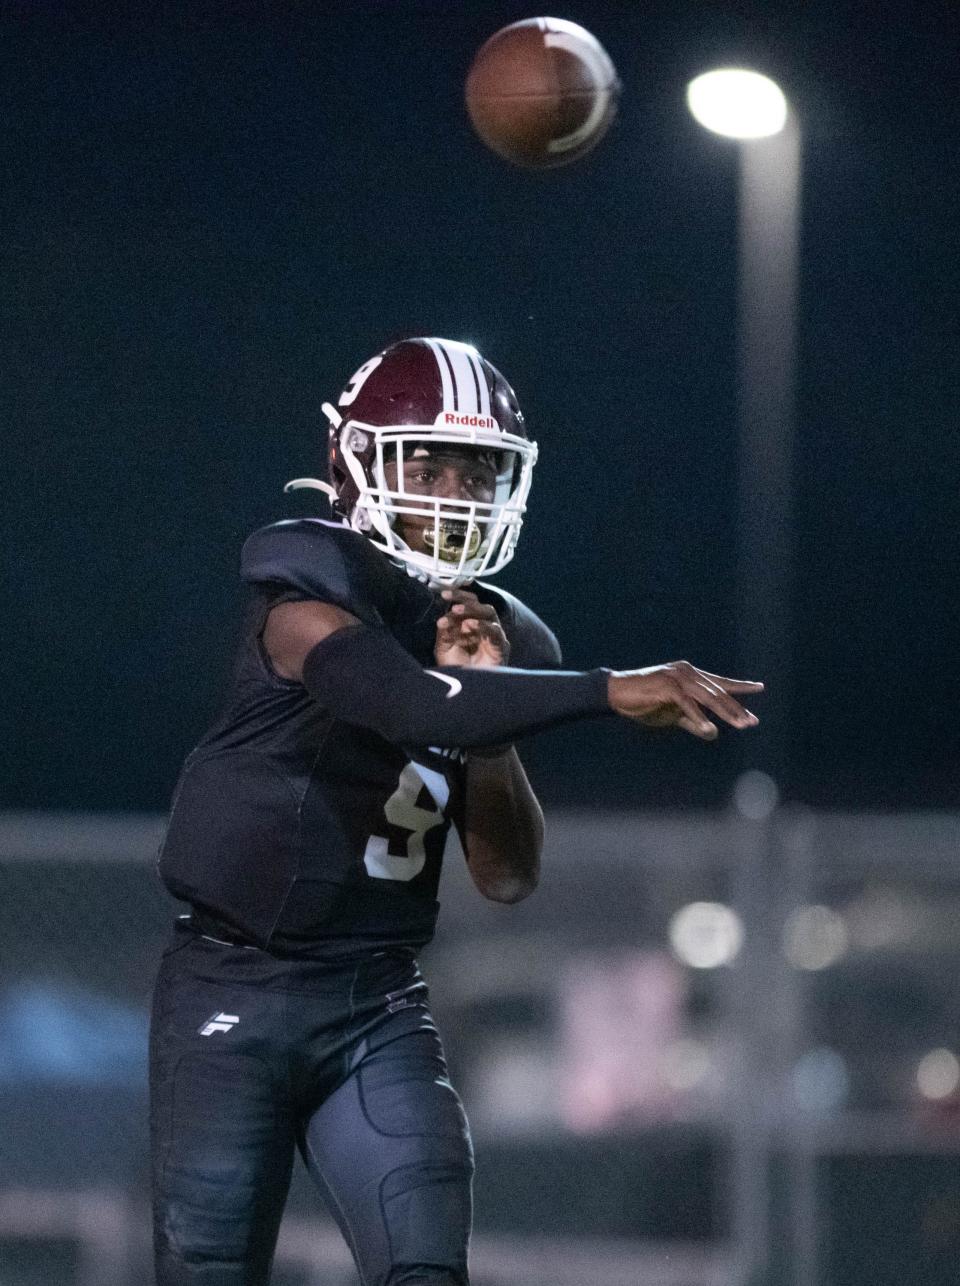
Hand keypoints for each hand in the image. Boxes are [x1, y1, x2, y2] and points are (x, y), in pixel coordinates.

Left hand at [434, 588, 510, 668]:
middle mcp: (482, 626)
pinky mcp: (501, 647)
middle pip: (478, 603)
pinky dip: (483, 625)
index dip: (456, 596)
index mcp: (468, 623)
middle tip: (448, 597)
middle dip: (463, 598)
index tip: (443, 593)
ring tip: (456, 610)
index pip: (466, 603)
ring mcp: (493, 635)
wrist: (468, 690)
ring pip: (488, 612)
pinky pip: (495, 631)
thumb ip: (445, 632)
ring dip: (472, 609)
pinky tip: (470, 625)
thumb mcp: (444, 648)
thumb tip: (442, 618)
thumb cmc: (456, 668)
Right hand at [607, 662, 762, 740]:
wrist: (616, 694)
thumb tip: (714, 733)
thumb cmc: (645, 703)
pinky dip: (699, 717)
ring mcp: (677, 677)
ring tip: (740, 725)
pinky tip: (710, 728)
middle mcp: (687, 672)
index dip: (740, 686)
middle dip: (736, 708)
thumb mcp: (674, 715)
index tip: (759, 687)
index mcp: (690, 675)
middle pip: (718, 691)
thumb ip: (694, 723)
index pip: (720, 682)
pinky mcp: (666, 685)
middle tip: (752, 722)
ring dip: (725, 712)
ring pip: (707, 696)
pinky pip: (687, 704)